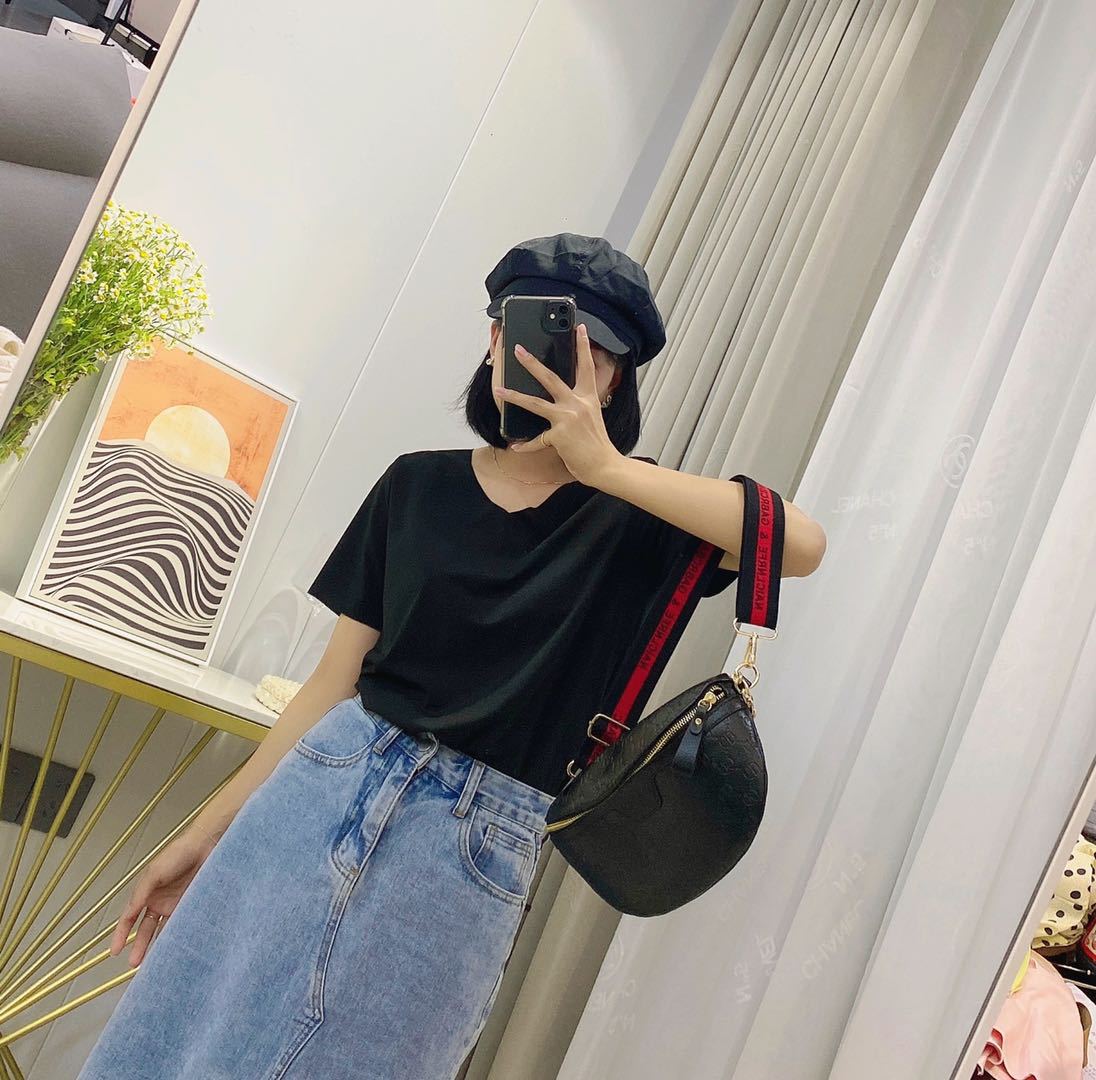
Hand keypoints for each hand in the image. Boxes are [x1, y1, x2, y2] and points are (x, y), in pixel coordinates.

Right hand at [109, 826, 217, 966]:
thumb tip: (130, 913)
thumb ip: (142, 893)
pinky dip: (177, 936)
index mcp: (145, 893)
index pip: (128, 918)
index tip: (115, 951)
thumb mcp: (154, 873)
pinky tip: (175, 947)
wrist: (206, 846)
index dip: (121, 934)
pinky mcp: (190, 906)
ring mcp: (174, 905)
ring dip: (158, 945)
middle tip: (135, 963)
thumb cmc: (179, 853)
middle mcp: (158, 901)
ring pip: (162, 930)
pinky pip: (181, 924)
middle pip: (145, 929)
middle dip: (139, 946)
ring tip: (154, 961)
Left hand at [493, 323, 621, 486]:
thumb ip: (578, 405)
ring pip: (535, 403)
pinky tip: (515, 446)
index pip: (587, 367)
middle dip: (532, 363)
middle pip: (551, 378)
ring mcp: (567, 419)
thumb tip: (561, 399)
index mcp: (588, 398)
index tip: (580, 328)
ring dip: (514, 395)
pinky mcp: (559, 436)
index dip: (584, 346)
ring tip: (499, 389)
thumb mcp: (592, 417)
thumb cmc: (597, 444)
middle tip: (518, 350)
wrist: (605, 466)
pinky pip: (537, 440)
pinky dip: (525, 445)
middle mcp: (577, 404)